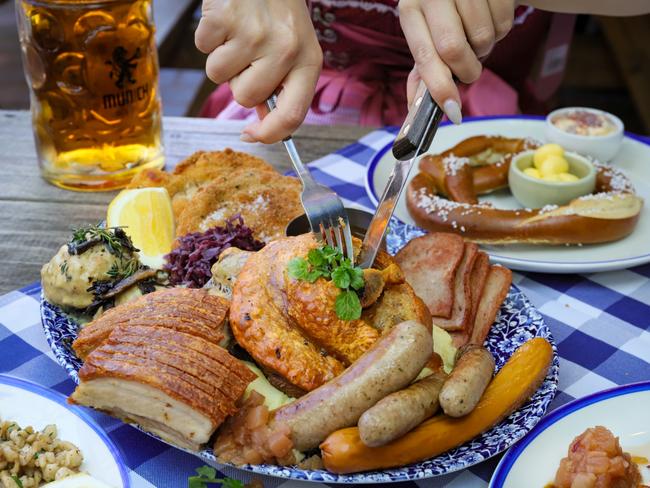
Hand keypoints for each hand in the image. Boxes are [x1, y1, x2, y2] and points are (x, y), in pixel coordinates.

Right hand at [195, 0, 322, 142]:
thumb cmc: (277, 11)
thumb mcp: (293, 46)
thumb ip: (282, 84)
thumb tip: (260, 119)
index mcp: (309, 61)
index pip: (292, 115)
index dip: (269, 134)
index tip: (250, 134)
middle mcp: (286, 50)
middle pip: (246, 98)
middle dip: (239, 80)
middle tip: (248, 51)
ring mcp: (255, 34)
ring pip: (219, 76)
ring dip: (221, 57)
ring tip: (238, 32)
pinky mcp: (225, 18)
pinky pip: (203, 48)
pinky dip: (208, 36)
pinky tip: (226, 20)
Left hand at [400, 0, 515, 123]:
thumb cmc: (445, 13)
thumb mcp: (426, 33)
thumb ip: (424, 68)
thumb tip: (414, 107)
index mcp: (411, 10)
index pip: (425, 55)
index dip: (439, 88)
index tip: (453, 111)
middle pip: (453, 49)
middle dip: (466, 70)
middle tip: (469, 70)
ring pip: (482, 37)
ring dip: (485, 49)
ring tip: (477, 37)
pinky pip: (504, 23)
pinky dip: (501, 31)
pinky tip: (490, 19)